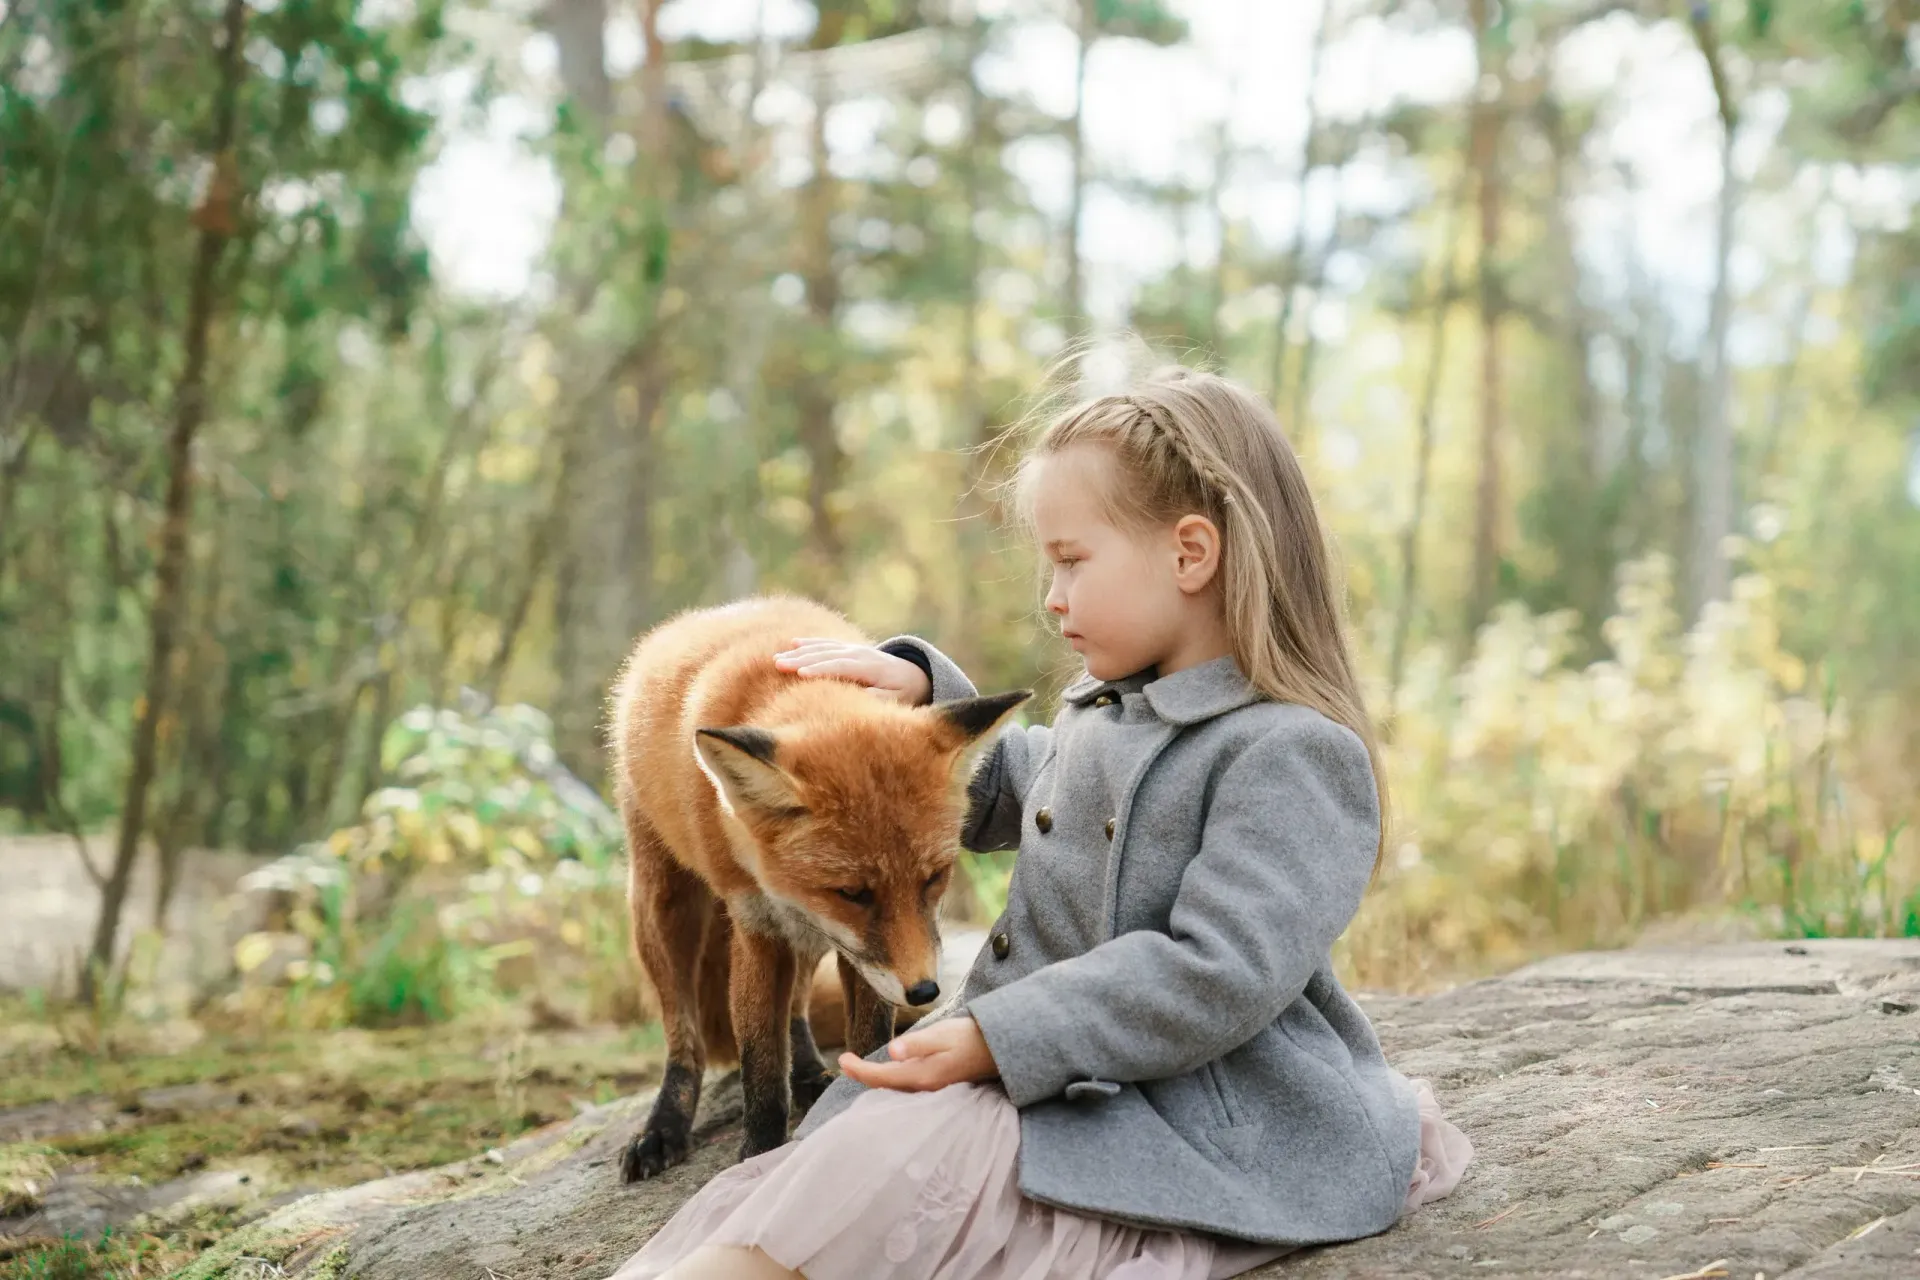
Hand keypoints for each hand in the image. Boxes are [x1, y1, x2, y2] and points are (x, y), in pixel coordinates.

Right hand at [773, 638, 931, 705]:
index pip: (842, 666)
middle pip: (827, 654)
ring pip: (823, 648)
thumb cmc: (905, 692)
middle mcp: (860, 654)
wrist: (915, 675)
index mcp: (871, 667)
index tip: (800, 674)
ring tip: (778, 658)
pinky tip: (793, 643)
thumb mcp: (897, 699)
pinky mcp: (849, 650)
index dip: (821, 669)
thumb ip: (877, 697)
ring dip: (800, 652)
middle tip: (778, 664)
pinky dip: (810, 644)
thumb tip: (856, 696)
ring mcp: (854, 649)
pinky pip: (827, 644)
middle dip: (802, 659)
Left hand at [837, 1016, 997, 1091]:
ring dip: (877, 1079)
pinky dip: (892, 1080)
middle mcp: (924, 1088)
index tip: (842, 1059)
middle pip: (885, 1087)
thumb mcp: (942, 1034)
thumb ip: (916, 1044)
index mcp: (921, 1077)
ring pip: (896, 1089)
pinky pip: (908, 1087)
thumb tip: (891, 1051)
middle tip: (846, 1064)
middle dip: (864, 1077)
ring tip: (860, 1068)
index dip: (858, 1070)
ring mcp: (932, 1089)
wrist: (1000, 1049)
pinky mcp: (939, 1084)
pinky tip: (890, 1072)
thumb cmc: (970, 1037)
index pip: (880, 1077)